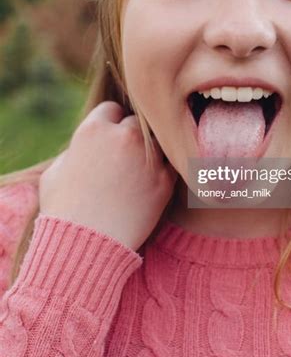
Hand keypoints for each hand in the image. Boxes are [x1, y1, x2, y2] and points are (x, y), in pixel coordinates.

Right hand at [39, 101, 177, 250]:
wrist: (84, 247)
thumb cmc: (63, 211)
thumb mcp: (54, 172)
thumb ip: (74, 151)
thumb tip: (87, 148)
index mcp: (94, 130)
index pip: (111, 110)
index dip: (109, 124)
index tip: (108, 140)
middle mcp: (124, 137)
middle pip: (136, 123)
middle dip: (130, 136)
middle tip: (125, 158)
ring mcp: (148, 158)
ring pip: (157, 142)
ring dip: (150, 152)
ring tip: (138, 173)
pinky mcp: (165, 181)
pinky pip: (170, 166)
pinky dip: (162, 174)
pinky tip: (149, 186)